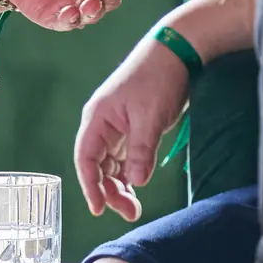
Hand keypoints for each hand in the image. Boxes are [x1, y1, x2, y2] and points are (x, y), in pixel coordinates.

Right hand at [71, 28, 190, 219]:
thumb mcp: (150, 117)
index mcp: (98, 118)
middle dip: (109, 190)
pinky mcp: (133, 128)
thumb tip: (136, 182)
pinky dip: (130, 174)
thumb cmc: (158, 77)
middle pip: (97, 165)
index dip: (90, 185)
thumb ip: (141, 150)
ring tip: (135, 207)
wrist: (176, 51)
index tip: (98, 208)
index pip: (86, 158)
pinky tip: (137, 188)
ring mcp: (117, 126)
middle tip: (129, 211)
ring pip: (111, 164)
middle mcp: (103, 124)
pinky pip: (125, 158)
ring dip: (120, 185)